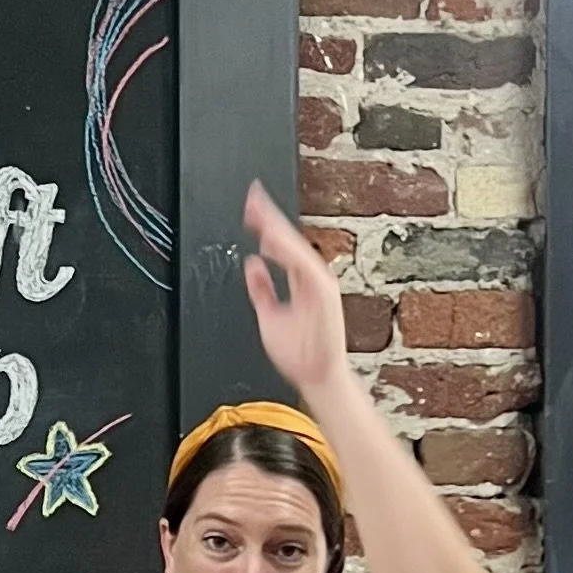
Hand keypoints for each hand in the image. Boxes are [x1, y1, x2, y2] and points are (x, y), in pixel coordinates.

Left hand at [241, 176, 349, 398]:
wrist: (317, 377)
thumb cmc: (300, 354)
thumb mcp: (269, 316)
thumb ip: (261, 289)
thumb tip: (251, 265)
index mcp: (301, 280)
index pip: (279, 245)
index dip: (264, 225)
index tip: (250, 208)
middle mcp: (312, 277)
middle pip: (288, 239)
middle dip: (269, 217)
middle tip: (252, 196)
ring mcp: (319, 283)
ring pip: (295, 247)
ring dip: (276, 228)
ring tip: (258, 210)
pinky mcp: (323, 292)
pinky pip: (303, 265)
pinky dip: (287, 252)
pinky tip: (271, 240)